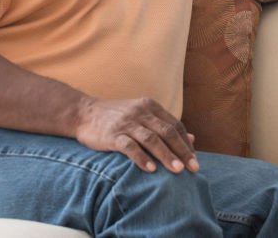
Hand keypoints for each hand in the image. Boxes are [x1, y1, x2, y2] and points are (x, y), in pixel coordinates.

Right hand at [75, 97, 198, 173]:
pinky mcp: (112, 134)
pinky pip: (130, 146)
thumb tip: (192, 139)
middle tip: (193, 168)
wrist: (83, 113)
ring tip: (177, 171)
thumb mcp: (142, 116)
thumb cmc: (116, 117)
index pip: (174, 125)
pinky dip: (142, 158)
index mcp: (150, 106)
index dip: (186, 143)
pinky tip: (151, 170)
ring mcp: (126, 123)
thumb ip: (165, 126)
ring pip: (151, 139)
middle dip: (181, 151)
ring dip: (166, 155)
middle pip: (167, 132)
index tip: (194, 161)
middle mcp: (140, 112)